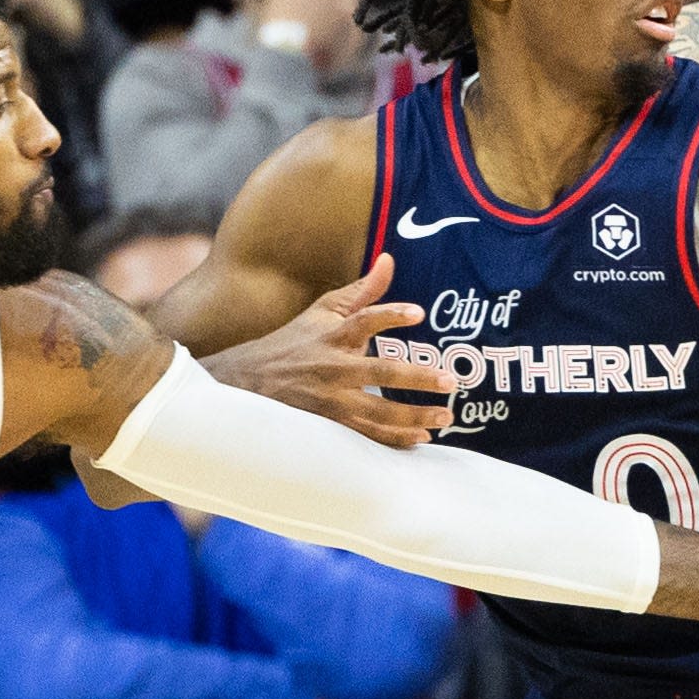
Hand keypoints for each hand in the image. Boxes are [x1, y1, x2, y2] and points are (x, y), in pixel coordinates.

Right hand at [205, 256, 451, 446]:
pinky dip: (394, 439)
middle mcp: (333, 368)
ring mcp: (330, 401)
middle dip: (417, 378)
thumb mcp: (324, 310)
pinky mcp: (329, 426)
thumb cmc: (294, 342)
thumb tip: (389, 259)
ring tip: (445, 417)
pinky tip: (420, 438)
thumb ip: (362, 290)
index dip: (390, 315)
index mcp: (334, 336)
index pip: (364, 320)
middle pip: (379, 373)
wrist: (248, 381)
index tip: (418, 313)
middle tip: (450, 382)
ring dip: (414, 417)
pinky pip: (367, 436)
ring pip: (377, 413)